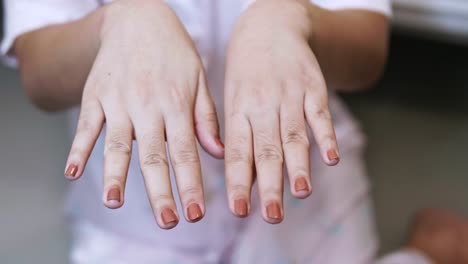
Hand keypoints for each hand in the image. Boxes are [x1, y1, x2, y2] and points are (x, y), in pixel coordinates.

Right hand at [63, 0, 223, 228]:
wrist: (138, 17)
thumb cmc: (174, 52)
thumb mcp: (198, 79)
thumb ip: (206, 117)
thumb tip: (217, 153)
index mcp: (177, 104)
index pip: (185, 151)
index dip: (191, 183)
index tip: (196, 212)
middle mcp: (148, 106)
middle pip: (154, 155)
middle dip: (161, 191)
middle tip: (168, 220)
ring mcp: (119, 101)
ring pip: (118, 143)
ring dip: (116, 174)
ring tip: (115, 202)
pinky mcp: (95, 96)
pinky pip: (86, 125)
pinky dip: (79, 148)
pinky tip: (73, 171)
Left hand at [224, 0, 338, 222]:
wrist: (270, 26)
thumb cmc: (246, 72)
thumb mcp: (232, 100)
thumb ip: (239, 140)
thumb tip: (244, 181)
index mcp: (239, 111)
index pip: (237, 153)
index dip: (238, 182)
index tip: (239, 210)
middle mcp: (263, 106)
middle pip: (267, 150)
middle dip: (270, 185)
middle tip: (272, 215)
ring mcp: (289, 96)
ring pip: (293, 135)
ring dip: (298, 166)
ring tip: (301, 193)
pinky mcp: (313, 88)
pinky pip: (320, 114)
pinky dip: (326, 136)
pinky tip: (332, 158)